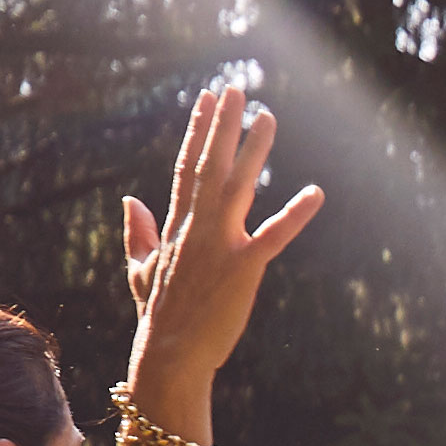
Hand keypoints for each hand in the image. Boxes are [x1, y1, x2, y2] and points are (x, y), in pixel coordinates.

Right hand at [114, 75, 318, 391]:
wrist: (169, 356)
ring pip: (238, 187)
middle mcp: (197, 228)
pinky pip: (274, 236)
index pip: (186, 166)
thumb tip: (129, 200)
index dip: (197, 130)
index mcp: (177, 226)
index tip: (205, 98)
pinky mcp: (244, 269)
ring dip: (254, 151)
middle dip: (222, 125)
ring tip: (268, 117)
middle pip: (210, 164)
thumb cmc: (159, 316)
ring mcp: (219, 245)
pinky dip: (295, 214)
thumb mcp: (141, 269)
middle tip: (235, 89)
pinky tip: (316, 192)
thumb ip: (139, 233)